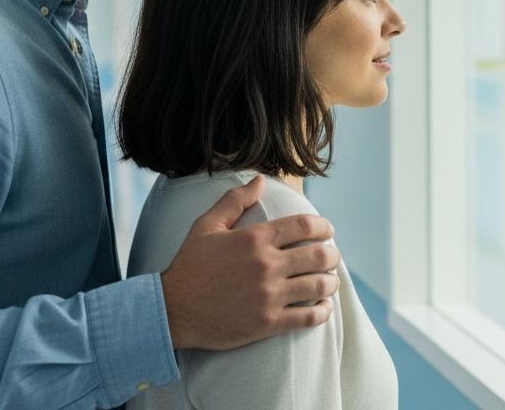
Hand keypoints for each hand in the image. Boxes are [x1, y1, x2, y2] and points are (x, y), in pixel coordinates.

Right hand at [160, 175, 340, 349]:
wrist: (172, 311)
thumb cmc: (190, 267)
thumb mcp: (206, 227)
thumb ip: (234, 201)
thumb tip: (260, 181)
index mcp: (254, 239)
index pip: (304, 226)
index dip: (323, 227)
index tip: (328, 231)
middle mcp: (266, 265)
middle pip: (319, 256)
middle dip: (332, 256)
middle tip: (332, 258)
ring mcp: (269, 295)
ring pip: (319, 286)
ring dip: (331, 283)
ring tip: (330, 282)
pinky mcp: (268, 323)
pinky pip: (308, 317)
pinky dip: (322, 312)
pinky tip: (323, 307)